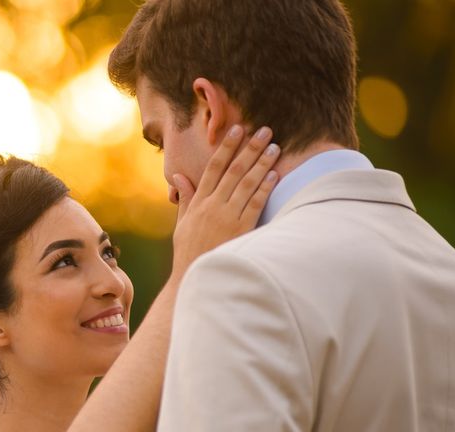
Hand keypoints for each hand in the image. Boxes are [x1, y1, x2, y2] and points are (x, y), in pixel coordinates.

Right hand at [170, 125, 279, 276]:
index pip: (213, 167)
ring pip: (247, 183)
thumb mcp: (182, 224)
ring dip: (262, 163)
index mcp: (198, 202)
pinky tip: (274, 175)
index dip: (226, 147)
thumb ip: (185, 199)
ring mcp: (227, 217)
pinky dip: (265, 188)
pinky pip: (255, 204)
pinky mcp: (241, 230)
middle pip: (234, 170)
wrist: (196, 277)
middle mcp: (213, 206)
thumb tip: (180, 178)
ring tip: (274, 147)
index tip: (237, 130)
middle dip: (250, 148)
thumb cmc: (189, 252)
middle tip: (264, 130)